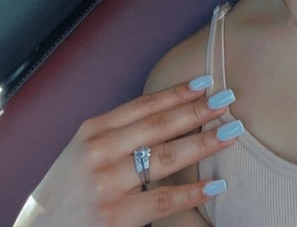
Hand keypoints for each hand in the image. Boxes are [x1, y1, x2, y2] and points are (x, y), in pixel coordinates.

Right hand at [14, 76, 236, 225]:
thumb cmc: (67, 188)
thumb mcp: (84, 149)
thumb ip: (117, 132)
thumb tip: (166, 114)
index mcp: (94, 129)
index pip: (143, 105)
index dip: (176, 93)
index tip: (204, 83)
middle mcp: (99, 151)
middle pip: (159, 125)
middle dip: (196, 111)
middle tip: (226, 100)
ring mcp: (106, 184)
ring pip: (165, 158)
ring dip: (202, 143)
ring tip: (229, 133)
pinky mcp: (114, 217)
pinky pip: (162, 200)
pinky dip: (191, 192)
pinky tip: (214, 185)